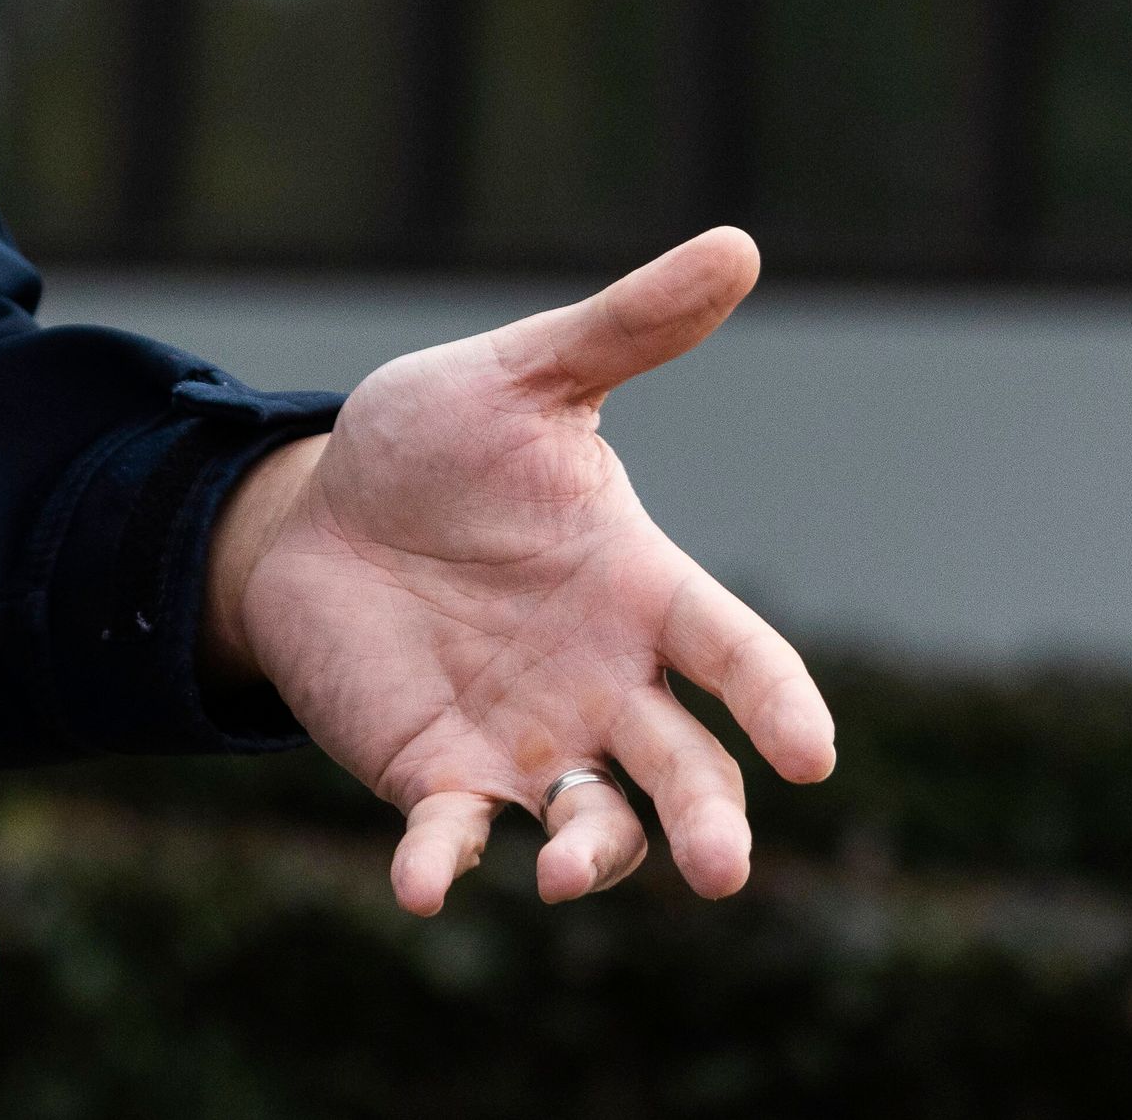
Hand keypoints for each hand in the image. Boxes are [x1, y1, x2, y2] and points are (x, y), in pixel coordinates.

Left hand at [203, 226, 838, 916]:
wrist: (318, 510)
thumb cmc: (437, 445)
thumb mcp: (521, 378)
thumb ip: (624, 331)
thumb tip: (737, 245)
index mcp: (641, 589)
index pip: (737, 653)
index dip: (779, 704)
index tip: (813, 754)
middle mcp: (603, 683)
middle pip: (684, 767)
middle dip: (707, 819)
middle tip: (724, 868)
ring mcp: (526, 740)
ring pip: (591, 822)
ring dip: (592, 856)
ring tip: (571, 872)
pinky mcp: (439, 774)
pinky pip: (455, 836)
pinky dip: (445, 865)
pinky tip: (423, 886)